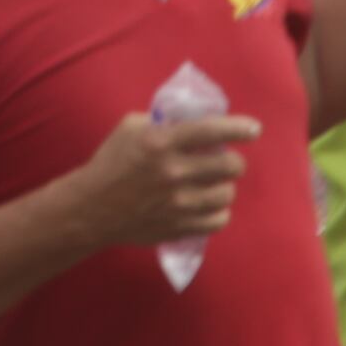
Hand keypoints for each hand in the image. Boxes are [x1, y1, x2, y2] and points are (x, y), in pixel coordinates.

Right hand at [64, 106, 252, 247]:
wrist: (92, 208)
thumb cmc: (110, 162)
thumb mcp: (130, 128)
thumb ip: (163, 122)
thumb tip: (192, 118)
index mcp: (161, 142)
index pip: (212, 130)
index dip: (239, 128)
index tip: (254, 129)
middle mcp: (173, 172)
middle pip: (230, 166)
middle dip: (233, 161)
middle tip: (225, 161)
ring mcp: (178, 203)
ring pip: (227, 194)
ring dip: (224, 187)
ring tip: (213, 185)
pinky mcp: (180, 227)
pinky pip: (219, 220)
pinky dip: (218, 212)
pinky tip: (208, 206)